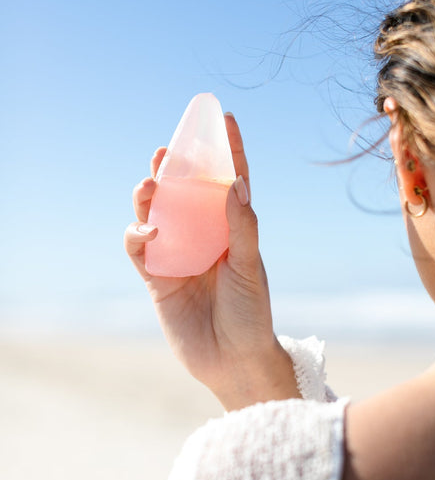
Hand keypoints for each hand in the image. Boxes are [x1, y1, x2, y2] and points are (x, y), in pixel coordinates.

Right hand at [124, 113, 298, 409]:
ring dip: (149, 197)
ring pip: (157, 214)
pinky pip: (140, 248)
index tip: (224, 118)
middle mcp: (203, 236)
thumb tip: (236, 183)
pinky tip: (147, 231)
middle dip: (174, 169)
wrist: (233, 361)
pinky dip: (138, 235)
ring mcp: (179, 255)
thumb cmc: (251, 314)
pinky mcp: (158, 277)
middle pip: (184, 193)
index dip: (226, 150)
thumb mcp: (250, 268)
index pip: (229, 181)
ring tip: (151, 184)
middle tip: (167, 151)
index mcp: (232, 229)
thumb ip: (242, 227)